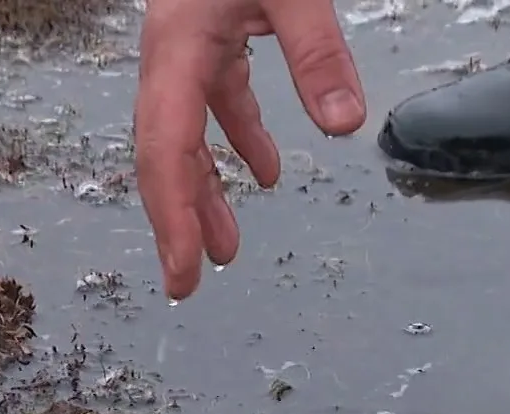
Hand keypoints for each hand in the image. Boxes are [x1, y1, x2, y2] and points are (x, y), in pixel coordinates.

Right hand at [134, 0, 365, 299]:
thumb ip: (317, 51)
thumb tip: (344, 123)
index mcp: (177, 46)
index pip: (166, 146)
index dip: (172, 214)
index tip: (184, 267)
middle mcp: (170, 53)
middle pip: (165, 153)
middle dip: (176, 221)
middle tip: (186, 283)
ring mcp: (186, 46)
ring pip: (188, 135)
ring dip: (206, 192)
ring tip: (225, 248)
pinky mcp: (210, 34)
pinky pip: (217, 103)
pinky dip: (239, 141)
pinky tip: (267, 174)